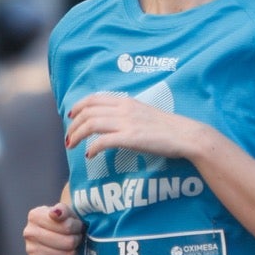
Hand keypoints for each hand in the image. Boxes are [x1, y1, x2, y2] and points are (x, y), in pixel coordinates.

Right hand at [23, 201, 83, 254]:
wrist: (54, 234)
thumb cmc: (62, 221)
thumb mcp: (65, 211)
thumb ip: (63, 210)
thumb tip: (56, 213)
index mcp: (35, 216)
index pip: (67, 227)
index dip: (76, 227)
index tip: (74, 225)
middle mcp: (29, 233)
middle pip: (68, 242)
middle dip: (76, 239)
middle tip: (75, 237)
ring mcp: (31, 250)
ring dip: (74, 251)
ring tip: (70, 246)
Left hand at [65, 93, 202, 160]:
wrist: (186, 135)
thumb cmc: (169, 128)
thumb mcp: (145, 113)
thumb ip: (129, 114)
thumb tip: (116, 122)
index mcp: (127, 101)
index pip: (94, 99)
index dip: (78, 106)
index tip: (71, 115)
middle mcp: (123, 109)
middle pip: (87, 112)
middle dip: (73, 124)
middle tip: (69, 137)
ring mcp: (127, 123)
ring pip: (91, 124)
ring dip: (77, 135)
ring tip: (72, 145)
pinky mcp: (131, 138)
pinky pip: (102, 142)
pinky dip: (92, 148)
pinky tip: (89, 155)